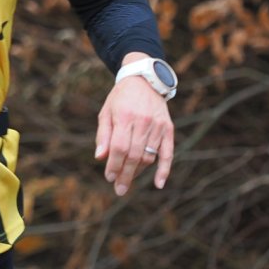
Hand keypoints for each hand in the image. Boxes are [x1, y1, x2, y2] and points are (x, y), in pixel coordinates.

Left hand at [95, 73, 173, 196]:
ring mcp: (157, 125)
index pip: (120, 148)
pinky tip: (159, 184)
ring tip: (128, 179)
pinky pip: (168, 153)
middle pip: (134, 155)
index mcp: (125, 116)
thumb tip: (100, 158)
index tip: (109, 178)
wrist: (144, 79)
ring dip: (138, 172)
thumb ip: (104, 135)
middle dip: (125, 175)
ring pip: (148, 156)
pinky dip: (164, 170)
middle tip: (119, 190)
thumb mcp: (106, 112)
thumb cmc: (121, 98)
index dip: (114, 165)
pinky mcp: (168, 128)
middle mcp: (143, 121)